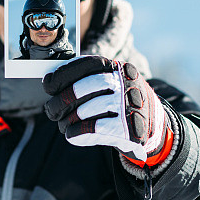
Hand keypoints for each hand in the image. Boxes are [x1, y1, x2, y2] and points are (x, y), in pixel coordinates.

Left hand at [43, 56, 168, 162]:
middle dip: (59, 102)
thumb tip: (50, 81)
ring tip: (64, 125)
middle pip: (80, 90)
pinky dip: (76, 134)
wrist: (152, 126)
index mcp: (117, 68)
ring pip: (83, 112)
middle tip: (51, 111)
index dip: (62, 74)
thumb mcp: (109, 83)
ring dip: (67, 121)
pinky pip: (92, 130)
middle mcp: (124, 83)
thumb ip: (85, 79)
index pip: (85, 65)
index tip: (48, 85)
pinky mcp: (128, 129)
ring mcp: (127, 106)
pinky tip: (72, 135)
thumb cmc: (119, 102)